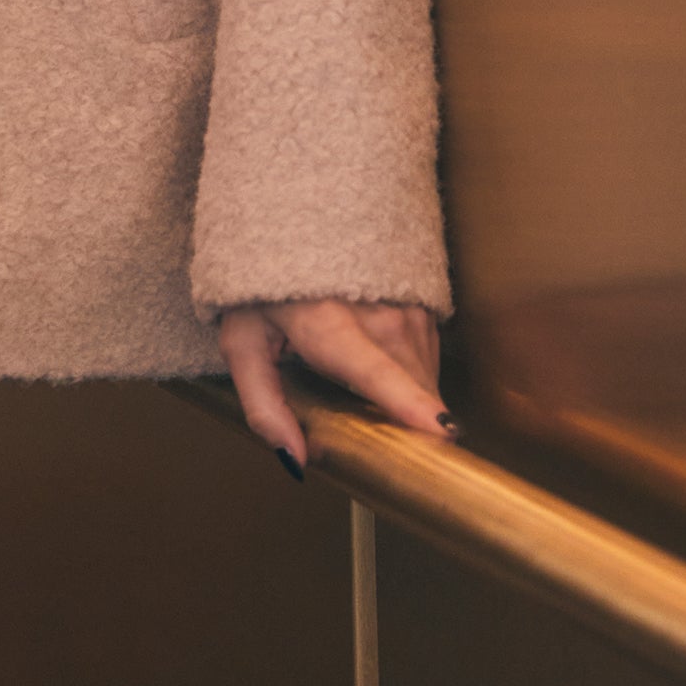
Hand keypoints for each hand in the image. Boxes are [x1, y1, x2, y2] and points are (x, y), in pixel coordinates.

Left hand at [216, 298, 451, 474]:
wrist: (293, 226)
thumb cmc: (265, 287)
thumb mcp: (243, 341)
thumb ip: (263, 404)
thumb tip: (294, 459)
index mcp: (328, 323)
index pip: (375, 369)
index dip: (409, 402)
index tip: (442, 431)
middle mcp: (376, 311)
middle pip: (410, 388)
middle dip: (403, 426)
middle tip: (373, 436)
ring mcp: (405, 305)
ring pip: (425, 378)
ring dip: (407, 400)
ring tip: (366, 393)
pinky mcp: (421, 305)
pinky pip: (429, 360)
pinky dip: (413, 378)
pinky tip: (383, 371)